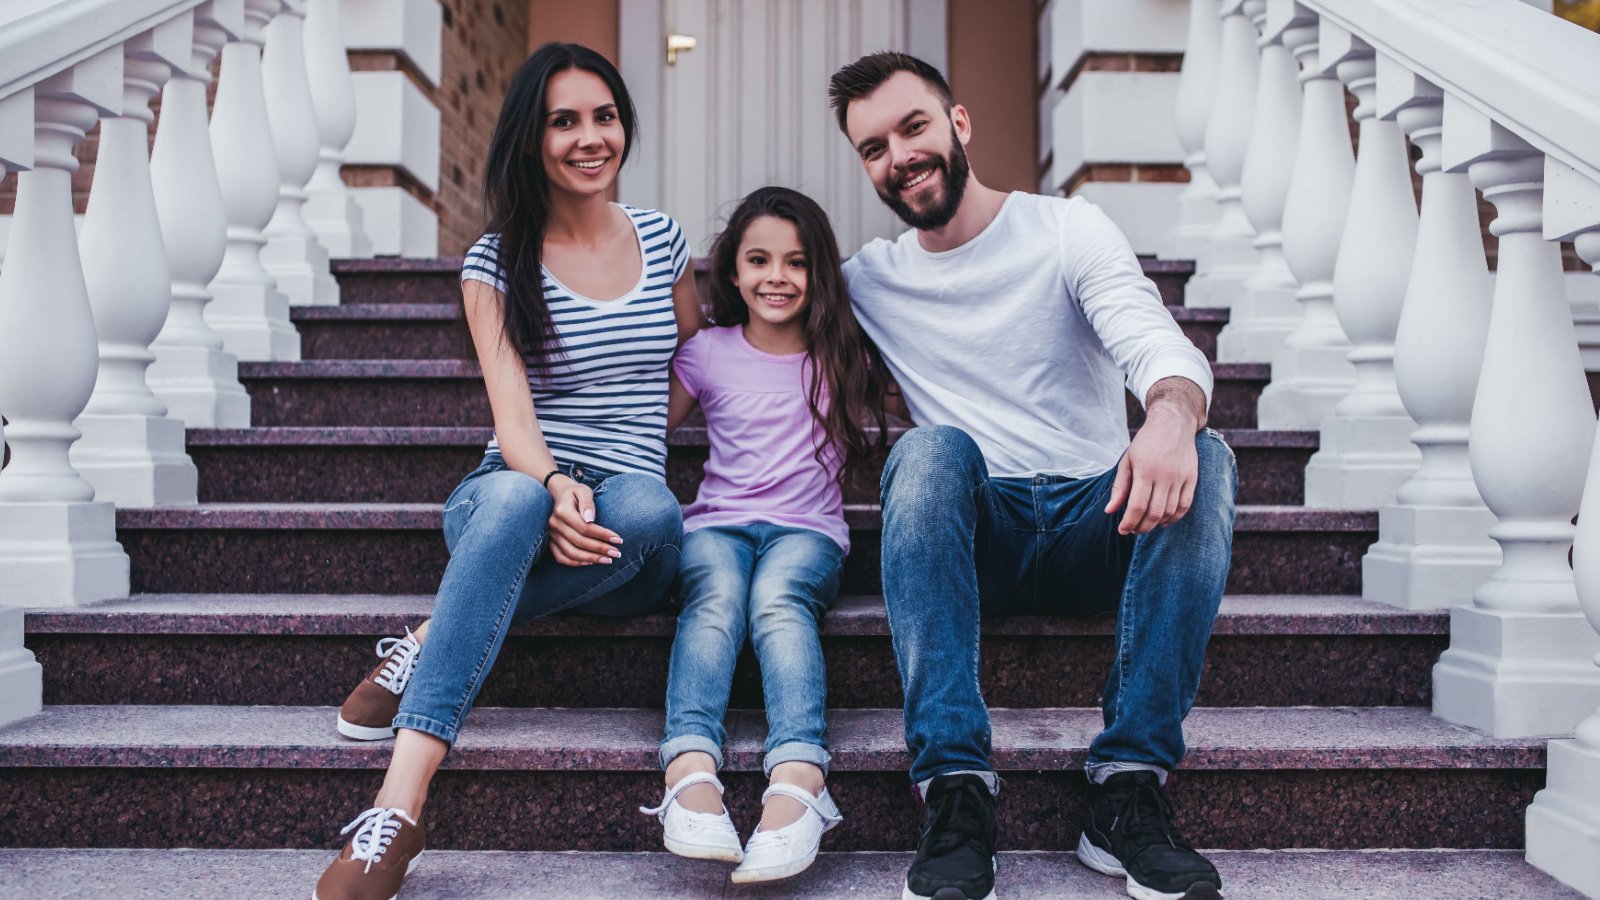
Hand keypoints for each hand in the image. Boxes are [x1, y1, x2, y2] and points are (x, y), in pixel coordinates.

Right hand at [546, 476, 623, 565]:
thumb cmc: (574, 492)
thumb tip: (590, 519)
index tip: (618, 540)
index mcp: (563, 511)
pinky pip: (561, 557)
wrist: (557, 495)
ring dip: (590, 559)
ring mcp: (551, 535)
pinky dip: (575, 563)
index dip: (602, 535)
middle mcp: (554, 524)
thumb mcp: (583, 490)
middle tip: (617, 553)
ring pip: (570, 553)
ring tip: (607, 560)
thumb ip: (587, 503)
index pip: (585, 527)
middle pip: (579, 542)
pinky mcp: (550, 542)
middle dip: (600, 549)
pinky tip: (590, 563)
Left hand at [1104, 405, 1199, 535]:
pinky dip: (1174, 518)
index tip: (1122, 530)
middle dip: (1142, 527)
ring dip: (1157, 524)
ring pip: (1169, 512)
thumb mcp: (1127, 461)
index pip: (1136, 506)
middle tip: (1133, 530)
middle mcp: (1164, 476)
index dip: (1129, 522)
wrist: (1173, 423)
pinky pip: (1185, 506)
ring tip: (1146, 525)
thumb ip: (1119, 487)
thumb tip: (1109, 512)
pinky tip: (1163, 521)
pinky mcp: (1192, 478)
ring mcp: (1180, 477)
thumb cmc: (1146, 443)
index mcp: (1144, 471)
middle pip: (1154, 513)